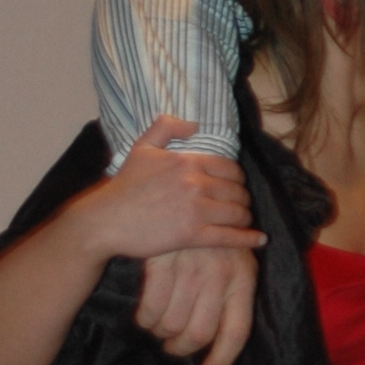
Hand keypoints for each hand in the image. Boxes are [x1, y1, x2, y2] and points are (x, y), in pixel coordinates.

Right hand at [78, 117, 264, 265]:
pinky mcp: (192, 235)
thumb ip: (166, 127)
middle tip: (239, 205)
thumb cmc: (123, 186)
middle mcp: (195, 183)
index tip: (233, 186)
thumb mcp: (141, 147)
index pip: (230, 168)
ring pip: (237, 212)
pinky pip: (229, 236)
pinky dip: (248, 238)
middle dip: (242, 198)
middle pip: (237, 190)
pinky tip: (260, 240)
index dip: (236, 178)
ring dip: (245, 217)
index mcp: (187, 161)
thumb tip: (194, 125)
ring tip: (243, 220)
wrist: (104, 220)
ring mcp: (195, 210)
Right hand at [136, 247, 261, 364]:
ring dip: (161, 334)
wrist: (187, 192)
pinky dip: (145, 319)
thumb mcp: (234, 262)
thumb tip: (220, 346)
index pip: (236, 333)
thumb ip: (232, 299)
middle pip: (199, 334)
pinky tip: (145, 316)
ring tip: (158, 328)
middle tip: (172, 347)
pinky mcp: (163, 261)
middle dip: (182, 349)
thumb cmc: (211, 238)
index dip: (221, 362)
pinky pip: (150, 308)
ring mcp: (190, 268)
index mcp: (242, 278)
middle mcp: (219, 275)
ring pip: (171, 325)